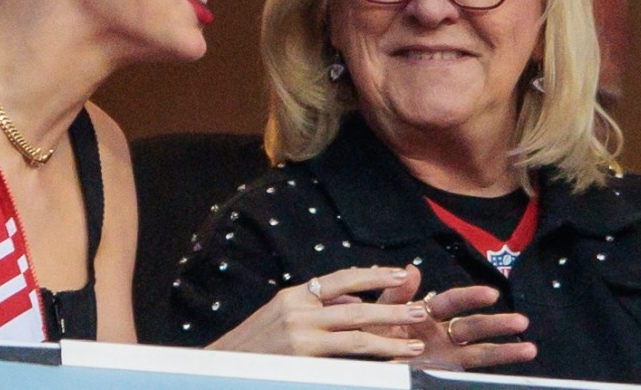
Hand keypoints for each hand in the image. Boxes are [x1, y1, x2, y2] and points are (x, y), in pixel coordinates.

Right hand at [207, 266, 431, 357]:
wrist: (219, 367)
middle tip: (421, 309)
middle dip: (393, 307)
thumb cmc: (252, 347)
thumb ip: (315, 308)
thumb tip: (352, 302)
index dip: (374, 275)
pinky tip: (389, 364)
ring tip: (415, 342)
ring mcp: (301, 335)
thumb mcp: (279, 317)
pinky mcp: (303, 359)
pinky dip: (370, 361)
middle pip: (357, 306)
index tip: (402, 273)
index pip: (342, 279)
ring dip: (390, 338)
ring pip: (357, 335)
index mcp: (294, 295)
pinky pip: (346, 359)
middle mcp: (299, 310)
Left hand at [376, 267, 536, 369]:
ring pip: (478, 352)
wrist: (359, 359)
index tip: (491, 294)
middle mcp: (440, 333)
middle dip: (497, 324)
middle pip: (473, 327)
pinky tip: (512, 365)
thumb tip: (412, 269)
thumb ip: (394, 294)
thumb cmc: (369, 331)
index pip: (452, 301)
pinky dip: (491, 366)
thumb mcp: (378, 311)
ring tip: (529, 349)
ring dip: (503, 350)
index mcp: (424, 312)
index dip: (470, 298)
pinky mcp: (443, 370)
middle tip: (521, 321)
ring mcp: (444, 355)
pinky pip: (469, 370)